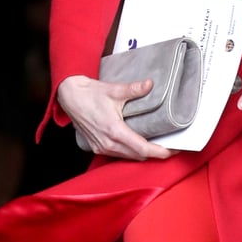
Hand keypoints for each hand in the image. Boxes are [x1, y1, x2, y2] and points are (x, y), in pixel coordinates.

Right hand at [57, 75, 173, 159]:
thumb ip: (134, 89)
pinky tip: (138, 144)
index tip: (171, 151)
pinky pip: (118, 155)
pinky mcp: (97, 147)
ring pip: (127, 157)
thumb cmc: (90, 94)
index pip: (141, 148)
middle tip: (170, 147)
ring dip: (142, 154)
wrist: (70, 98)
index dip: (158, 152)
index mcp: (114, 131)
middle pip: (136, 156)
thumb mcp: (114, 90)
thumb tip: (150, 84)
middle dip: (154, 154)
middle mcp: (107, 143)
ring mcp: (101, 147)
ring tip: (158, 146)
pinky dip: (130, 152)